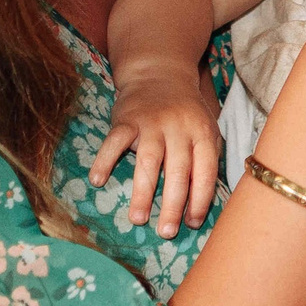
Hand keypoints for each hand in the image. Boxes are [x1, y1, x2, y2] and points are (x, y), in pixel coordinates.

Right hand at [87, 63, 220, 237]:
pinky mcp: (127, 119)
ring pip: (149, 162)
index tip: (192, 223)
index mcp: (201, 133)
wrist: (159, 73)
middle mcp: (179, 128)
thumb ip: (208, 159)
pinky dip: (105, 160)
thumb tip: (204, 203)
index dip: (200, 198)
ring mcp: (152, 123)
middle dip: (173, 205)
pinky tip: (97, 181)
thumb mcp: (206, 129)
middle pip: (177, 171)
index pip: (205, 170)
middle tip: (166, 232)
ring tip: (138, 219)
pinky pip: (114, 141)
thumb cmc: (186, 111)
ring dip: (143, 193)